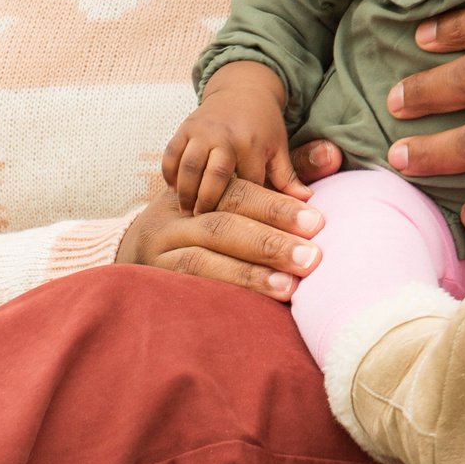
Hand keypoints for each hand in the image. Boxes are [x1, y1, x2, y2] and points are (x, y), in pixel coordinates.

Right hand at [114, 173, 324, 298]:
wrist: (131, 244)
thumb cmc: (203, 214)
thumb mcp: (237, 189)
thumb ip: (284, 172)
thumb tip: (333, 154)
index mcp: (199, 187)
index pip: (238, 194)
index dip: (276, 208)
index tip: (316, 222)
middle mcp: (175, 216)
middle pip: (221, 225)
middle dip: (268, 242)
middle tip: (312, 258)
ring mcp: (159, 250)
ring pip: (201, 260)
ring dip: (247, 274)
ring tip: (289, 288)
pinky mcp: (153, 281)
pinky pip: (185, 290)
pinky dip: (219, 296)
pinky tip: (251, 309)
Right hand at [162, 63, 308, 214]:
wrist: (243, 88)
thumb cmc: (264, 125)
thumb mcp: (278, 148)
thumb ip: (288, 178)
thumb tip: (307, 207)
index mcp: (252, 145)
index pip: (247, 187)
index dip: (243, 212)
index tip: (238, 234)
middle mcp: (226, 137)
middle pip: (215, 179)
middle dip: (208, 206)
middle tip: (202, 227)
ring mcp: (202, 131)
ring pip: (189, 168)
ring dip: (186, 193)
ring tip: (187, 214)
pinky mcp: (184, 128)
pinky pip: (171, 154)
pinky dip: (170, 174)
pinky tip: (173, 191)